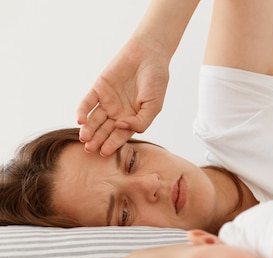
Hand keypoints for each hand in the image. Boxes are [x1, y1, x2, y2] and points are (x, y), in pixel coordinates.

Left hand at [76, 37, 169, 155]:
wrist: (149, 56)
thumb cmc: (156, 81)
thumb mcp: (154, 106)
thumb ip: (141, 121)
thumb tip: (121, 127)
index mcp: (133, 119)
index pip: (120, 135)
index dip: (112, 144)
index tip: (104, 152)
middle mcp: (118, 112)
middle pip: (104, 130)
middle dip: (97, 140)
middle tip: (90, 149)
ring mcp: (108, 101)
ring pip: (95, 119)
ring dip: (89, 129)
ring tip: (84, 137)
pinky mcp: (98, 88)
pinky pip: (88, 102)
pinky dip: (83, 111)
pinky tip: (81, 120)